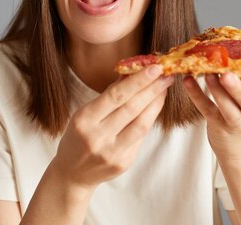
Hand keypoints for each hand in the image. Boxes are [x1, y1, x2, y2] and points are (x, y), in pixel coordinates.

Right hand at [51, 66, 173, 189]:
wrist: (73, 173)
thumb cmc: (79, 136)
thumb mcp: (85, 113)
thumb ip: (108, 96)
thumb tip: (132, 73)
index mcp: (84, 120)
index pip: (116, 96)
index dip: (138, 81)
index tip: (154, 68)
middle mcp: (97, 137)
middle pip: (131, 108)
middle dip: (152, 89)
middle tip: (167, 74)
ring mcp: (111, 153)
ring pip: (141, 124)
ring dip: (156, 104)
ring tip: (164, 89)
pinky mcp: (123, 163)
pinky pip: (140, 138)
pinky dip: (149, 120)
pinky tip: (154, 107)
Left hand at [183, 71, 240, 160]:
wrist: (239, 147)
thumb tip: (228, 46)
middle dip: (237, 88)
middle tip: (227, 74)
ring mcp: (235, 120)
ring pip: (226, 106)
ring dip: (215, 89)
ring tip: (206, 72)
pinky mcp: (217, 124)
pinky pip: (206, 108)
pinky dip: (196, 94)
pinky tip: (187, 80)